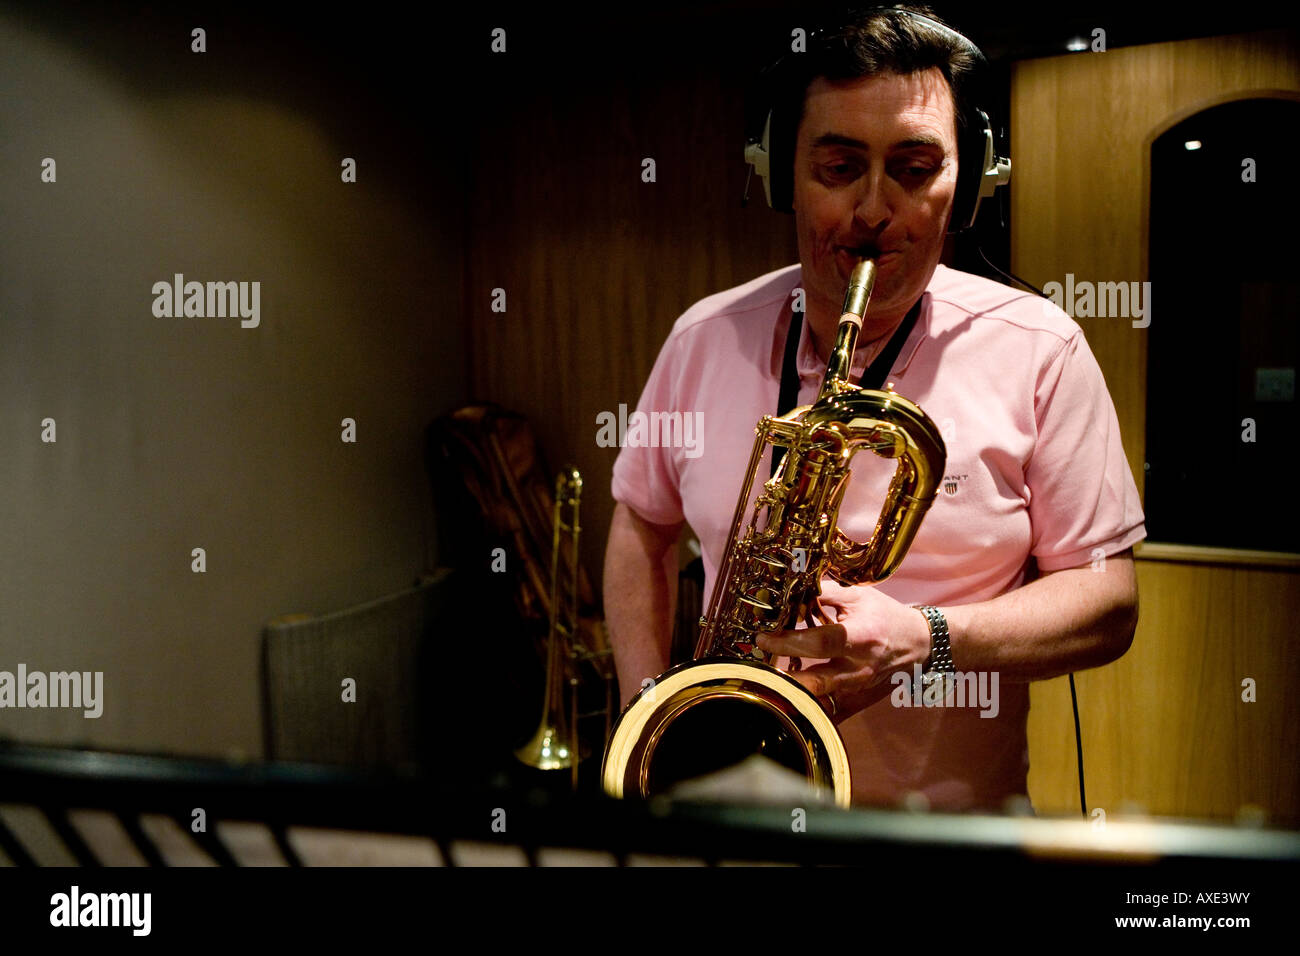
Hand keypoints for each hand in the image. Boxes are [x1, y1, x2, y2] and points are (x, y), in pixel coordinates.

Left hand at [756, 579, 931, 719]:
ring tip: (767, 676)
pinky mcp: (855, 696)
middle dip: (783, 677)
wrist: (918, 643)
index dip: (789, 642)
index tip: (762, 638)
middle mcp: (859, 667)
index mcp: (861, 637)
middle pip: (816, 680)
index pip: (820, 643)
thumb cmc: (886, 615)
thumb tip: (790, 591)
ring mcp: (858, 686)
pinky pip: (826, 702)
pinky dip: (805, 695)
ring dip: (791, 689)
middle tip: (758, 664)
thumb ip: (824, 594)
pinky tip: (786, 685)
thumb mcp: (858, 596)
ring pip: (820, 698)